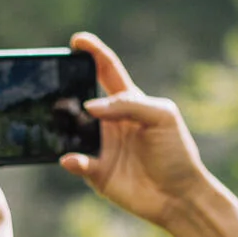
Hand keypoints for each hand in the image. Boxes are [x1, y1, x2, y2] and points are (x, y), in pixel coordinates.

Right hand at [62, 30, 216, 229]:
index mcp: (128, 102)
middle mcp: (110, 122)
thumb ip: (130, 104)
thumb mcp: (162, 117)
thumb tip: (91, 106)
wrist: (181, 196)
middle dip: (66, 87)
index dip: (93, 53)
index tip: (77, 40)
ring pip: (72, 130)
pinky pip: (77, 163)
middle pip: (82, 98)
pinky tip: (71, 158)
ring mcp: (102, 147)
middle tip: (56, 80)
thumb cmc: (177, 152)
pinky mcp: (97, 173)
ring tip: (56, 117)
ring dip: (62, 123)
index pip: (107, 71)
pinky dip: (72, 160)